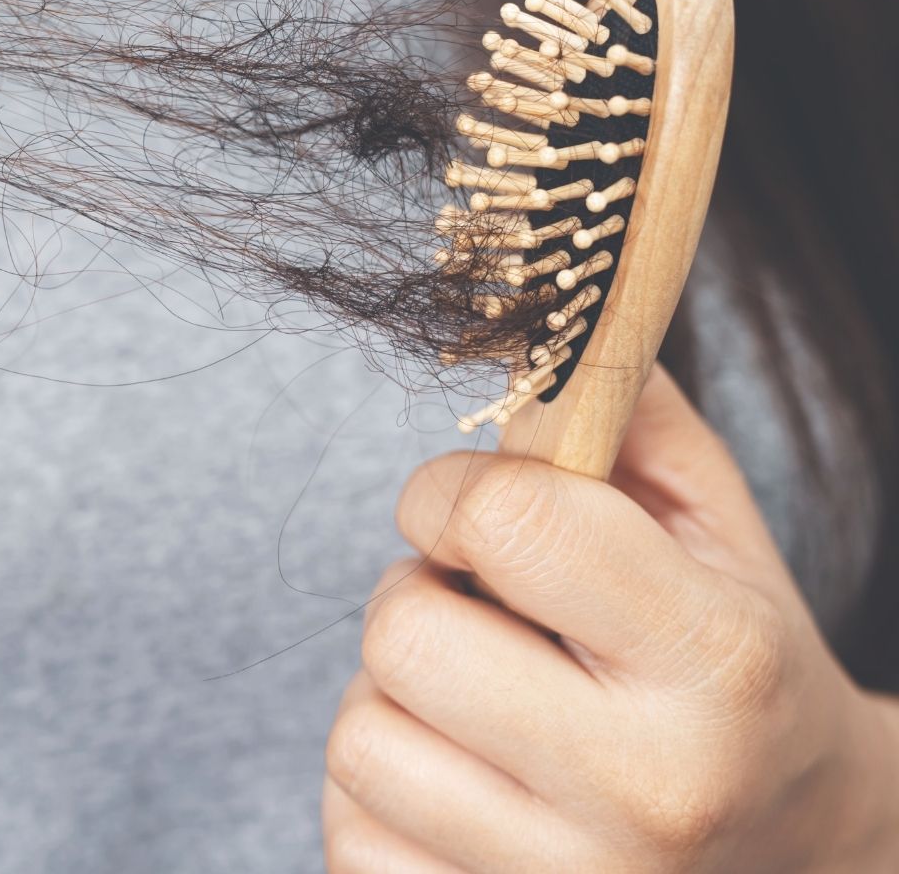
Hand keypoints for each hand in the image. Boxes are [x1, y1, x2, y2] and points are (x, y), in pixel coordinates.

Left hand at [323, 367, 898, 871]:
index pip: (505, 523)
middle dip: (419, 596)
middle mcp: (649, 793)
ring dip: (395, 699)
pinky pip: (346, 827)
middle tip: (483, 616)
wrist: (796, 861)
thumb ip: (621, 413)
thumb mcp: (716, 532)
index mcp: (718, 664)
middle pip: (400, 632)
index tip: (476, 513)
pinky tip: (464, 781)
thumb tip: (517, 322)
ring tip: (480, 705)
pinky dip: (383, 790)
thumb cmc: (733, 673)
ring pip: (357, 736)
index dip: (455, 492)